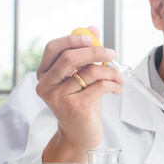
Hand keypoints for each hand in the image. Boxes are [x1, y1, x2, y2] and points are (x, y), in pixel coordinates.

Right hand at [36, 26, 123, 160]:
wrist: (79, 134)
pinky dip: (113, 85)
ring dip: (110, 72)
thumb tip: (93, 28)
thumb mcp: (81, 78)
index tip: (92, 38)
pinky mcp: (74, 106)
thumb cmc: (81, 103)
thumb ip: (84, 54)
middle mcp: (46, 85)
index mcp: (44, 74)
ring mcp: (58, 97)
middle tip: (113, 54)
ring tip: (119, 77)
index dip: (72, 39)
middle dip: (95, 52)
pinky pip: (99, 86)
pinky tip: (118, 89)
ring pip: (88, 72)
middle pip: (69, 57)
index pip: (53, 48)